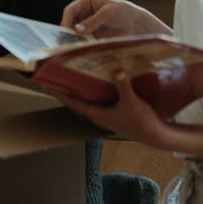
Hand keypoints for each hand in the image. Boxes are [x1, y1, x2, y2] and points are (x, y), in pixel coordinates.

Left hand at [49, 66, 168, 145]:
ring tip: (73, 75)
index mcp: (97, 115)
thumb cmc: (141, 122)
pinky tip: (98, 81)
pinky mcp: (113, 113)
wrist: (155, 135)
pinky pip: (98, 100)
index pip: (73, 103)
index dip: (60, 93)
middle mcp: (98, 116)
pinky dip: (94, 91)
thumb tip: (116, 68)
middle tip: (57, 75)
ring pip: (87, 101)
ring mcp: (105, 115)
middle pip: (77, 101)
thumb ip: (123, 85)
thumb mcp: (131, 101)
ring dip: (80, 90)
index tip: (47, 84)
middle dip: (67, 89)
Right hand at [61, 0, 170, 37]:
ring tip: (80, 47)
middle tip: (71, 42)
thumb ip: (92, 21)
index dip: (66, 21)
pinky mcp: (91, 36)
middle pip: (69, 23)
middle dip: (69, 33)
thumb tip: (77, 29)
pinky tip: (86, 49)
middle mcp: (83, 14)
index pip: (70, 11)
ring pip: (74, 34)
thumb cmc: (122, 12)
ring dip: (75, 40)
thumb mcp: (107, 14)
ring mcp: (86, 26)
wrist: (134, 23)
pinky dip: (82, 45)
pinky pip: (82, 41)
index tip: (67, 32)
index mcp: (85, 3)